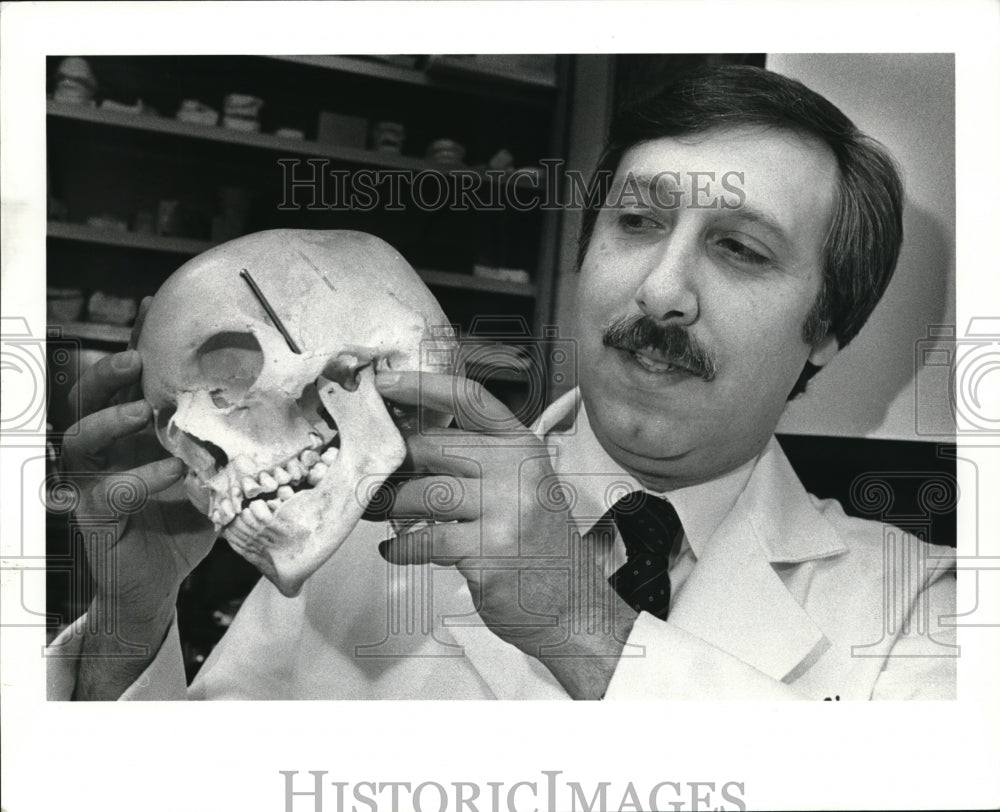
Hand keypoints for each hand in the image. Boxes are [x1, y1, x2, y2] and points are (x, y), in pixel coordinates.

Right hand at [60, 299, 216, 697]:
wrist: (161, 585)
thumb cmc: (185, 524)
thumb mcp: (212, 479)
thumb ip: (226, 449)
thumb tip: (278, 415)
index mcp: (132, 435)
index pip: (126, 385)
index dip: (134, 350)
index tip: (152, 315)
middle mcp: (107, 451)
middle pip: (87, 399)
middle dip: (107, 375)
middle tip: (134, 358)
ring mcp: (94, 480)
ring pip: (80, 438)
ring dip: (110, 420)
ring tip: (142, 411)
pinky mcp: (93, 515)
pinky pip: (106, 490)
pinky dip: (137, 478)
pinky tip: (168, 471)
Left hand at [375, 371, 635, 698]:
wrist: (572, 604)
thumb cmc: (537, 543)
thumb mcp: (521, 486)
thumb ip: (477, 460)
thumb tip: (407, 444)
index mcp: (524, 447)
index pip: (470, 400)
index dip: (422, 385)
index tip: (384, 383)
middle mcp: (518, 471)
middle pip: (434, 446)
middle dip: (395, 463)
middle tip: (373, 476)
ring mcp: (506, 512)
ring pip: (423, 493)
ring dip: (390, 506)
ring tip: (377, 513)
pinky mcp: (489, 552)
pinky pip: (426, 539)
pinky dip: (401, 546)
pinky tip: (394, 549)